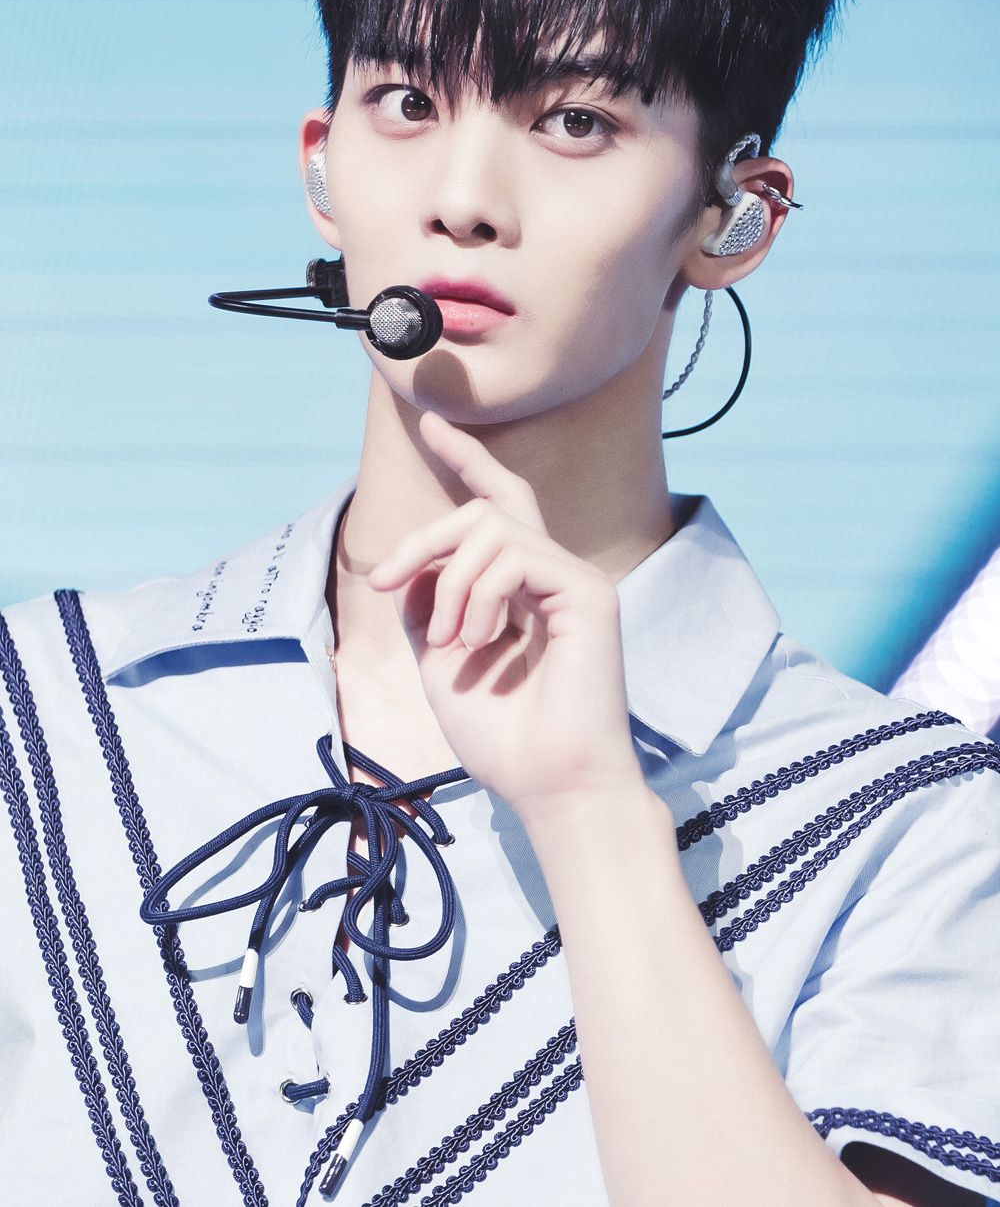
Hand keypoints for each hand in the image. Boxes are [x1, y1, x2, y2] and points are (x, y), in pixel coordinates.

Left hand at [367, 412, 642, 817]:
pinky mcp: (589, 592)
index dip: (467, 459)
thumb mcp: (439, 660)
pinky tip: (478, 641)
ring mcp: (574, 580)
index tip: (432, 424)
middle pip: (484, 509)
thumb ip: (426, 603)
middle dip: (423, 538)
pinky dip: (480, 595)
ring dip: (448, 581)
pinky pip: (516, 555)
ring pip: (493, 528)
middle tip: (384, 583)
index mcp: (522, 589)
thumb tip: (413, 562)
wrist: (550, 786)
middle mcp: (552, 575)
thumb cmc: (503, 736)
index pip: (499, 504)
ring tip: (448, 641)